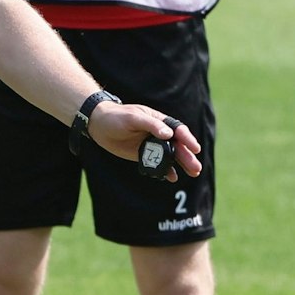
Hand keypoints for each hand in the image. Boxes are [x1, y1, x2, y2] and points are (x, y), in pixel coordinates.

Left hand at [86, 103, 201, 181]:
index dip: (187, 139)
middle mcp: (159, 134)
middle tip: (196, 168)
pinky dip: (166, 170)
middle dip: (187, 156)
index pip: (178, 130)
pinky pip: (158, 164)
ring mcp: (152, 145)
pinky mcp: (143, 155)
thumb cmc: (116, 116)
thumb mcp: (133, 117)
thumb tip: (169, 134)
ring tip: (193, 173)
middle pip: (177, 146)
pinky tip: (172, 177)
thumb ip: (151, 125)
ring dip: (181, 164)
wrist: (98, 125)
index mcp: (159, 121)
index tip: (195, 149)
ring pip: (171, 156)